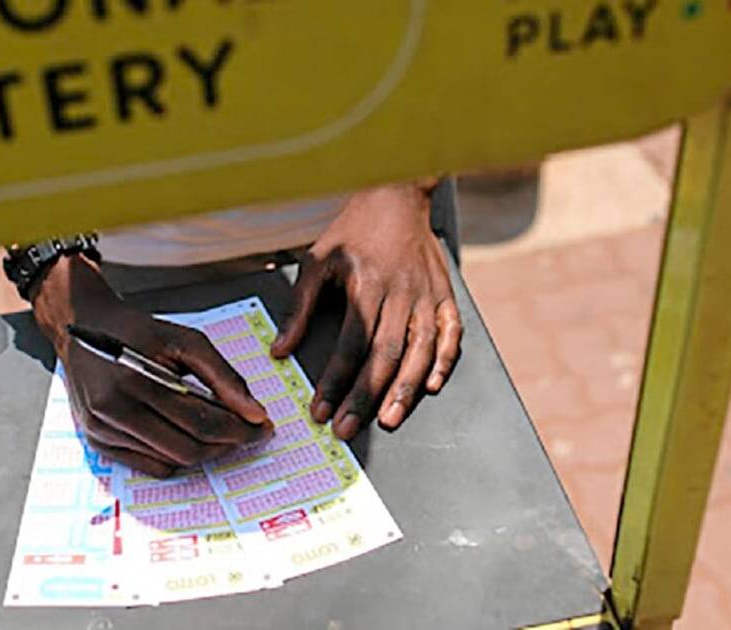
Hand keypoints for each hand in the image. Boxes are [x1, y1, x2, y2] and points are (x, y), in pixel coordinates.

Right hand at [32, 255, 272, 476]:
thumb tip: (253, 412)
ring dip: (203, 452)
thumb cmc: (135, 331)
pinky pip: (149, 466)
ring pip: (171, 461)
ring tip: (218, 432)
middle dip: (225, 444)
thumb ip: (221, 374)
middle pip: (188, 448)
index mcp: (136, 379)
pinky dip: (175, 458)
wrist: (83, 327)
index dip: (238, 429)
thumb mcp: (183, 339)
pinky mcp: (97, 441)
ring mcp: (102, 430)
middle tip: (245, 432)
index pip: (201, 421)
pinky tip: (185, 437)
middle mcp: (114, 410)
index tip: (261, 427)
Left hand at [270, 183, 461, 438]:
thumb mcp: (316, 260)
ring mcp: (427, 294)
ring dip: (405, 390)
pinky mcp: (445, 294)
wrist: (396, 193)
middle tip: (347, 428)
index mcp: (367, 283)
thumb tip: (279, 350)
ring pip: (420, 351)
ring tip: (389, 420)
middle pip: (385, 355)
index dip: (335, 381)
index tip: (320, 409)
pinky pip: (450, 334)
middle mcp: (401, 292)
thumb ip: (298, 307)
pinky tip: (431, 386)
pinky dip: (444, 362)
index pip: (352, 344)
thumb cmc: (353, 229)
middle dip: (365, 397)